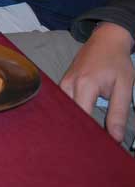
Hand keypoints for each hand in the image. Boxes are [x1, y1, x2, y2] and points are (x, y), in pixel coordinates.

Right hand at [60, 22, 134, 142]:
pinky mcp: (62, 83)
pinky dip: (69, 113)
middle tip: (87, 146)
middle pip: (69, 115)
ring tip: (81, 135)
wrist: (105, 40)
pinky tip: (76, 122)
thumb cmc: (116, 62)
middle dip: (77, 130)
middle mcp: (69, 84)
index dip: (87, 133)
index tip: (95, 146)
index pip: (82, 117)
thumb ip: (118, 113)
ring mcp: (63, 83)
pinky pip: (63, 102)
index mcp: (85, 85)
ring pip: (63, 110)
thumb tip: (115, 138)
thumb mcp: (124, 87)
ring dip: (72, 121)